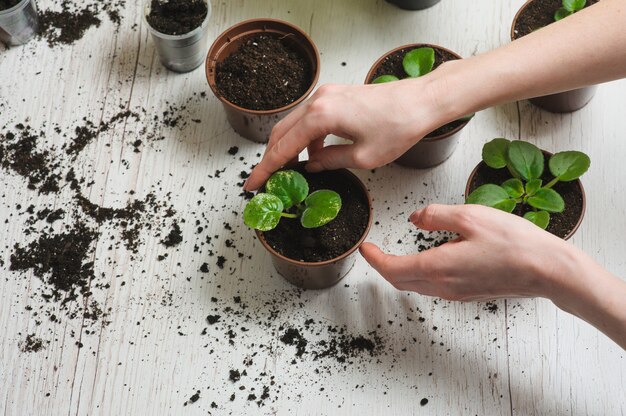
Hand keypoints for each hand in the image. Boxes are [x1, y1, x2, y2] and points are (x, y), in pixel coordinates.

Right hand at [244, 79, 448, 190]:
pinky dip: (305, 137)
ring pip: (293, 123)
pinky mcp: (335, 95)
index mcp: (320, 116)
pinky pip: (309, 118)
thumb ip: (330, 161)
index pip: (283, 147)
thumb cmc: (398, 126)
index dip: (266, 169)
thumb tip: (311, 165)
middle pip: (281, 132)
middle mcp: (318, 100)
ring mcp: (326, 94)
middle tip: (265, 180)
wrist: (421, 101)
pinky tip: (313, 154)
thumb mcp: (362, 157)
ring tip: (287, 171)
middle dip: (271, 157)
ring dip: (287, 146)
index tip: (252, 184)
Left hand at [360, 204, 568, 300]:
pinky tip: (427, 261)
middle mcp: (443, 285)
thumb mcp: (469, 216)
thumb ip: (435, 215)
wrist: (547, 270)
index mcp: (437, 267)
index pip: (392, 268)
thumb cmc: (513, 243)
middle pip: (401, 281)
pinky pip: (434, 286)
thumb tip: (414, 219)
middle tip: (375, 251)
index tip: (365, 248)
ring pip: (417, 285)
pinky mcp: (469, 292)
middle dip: (383, 266)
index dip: (374, 258)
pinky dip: (420, 275)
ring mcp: (457, 292)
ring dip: (401, 272)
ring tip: (394, 255)